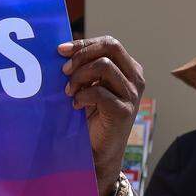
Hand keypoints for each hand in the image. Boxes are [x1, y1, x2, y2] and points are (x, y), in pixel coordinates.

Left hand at [58, 36, 144, 195]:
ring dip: (79, 77)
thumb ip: (84, 68)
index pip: (109, 44)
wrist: (97, 151)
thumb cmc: (90, 115)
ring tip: (69, 92)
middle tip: (64, 71)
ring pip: (104, 66)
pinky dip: (82, 96)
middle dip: (82, 55)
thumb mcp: (88, 85)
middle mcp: (135, 78)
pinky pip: (98, 91)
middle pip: (111, 48)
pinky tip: (76, 106)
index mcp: (128, 69)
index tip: (60, 50)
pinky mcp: (124, 111)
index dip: (84, 44)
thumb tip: (62, 50)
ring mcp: (132, 94)